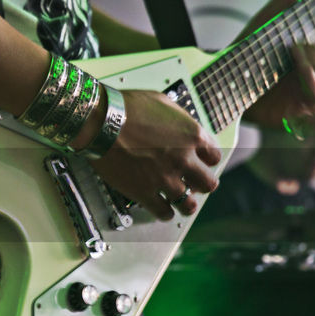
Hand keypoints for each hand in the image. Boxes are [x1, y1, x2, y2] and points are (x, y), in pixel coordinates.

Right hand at [90, 89, 221, 219]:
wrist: (100, 121)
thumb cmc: (127, 108)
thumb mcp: (162, 102)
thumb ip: (179, 119)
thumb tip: (182, 127)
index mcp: (192, 136)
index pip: (214, 157)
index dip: (206, 162)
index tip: (200, 164)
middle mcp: (183, 160)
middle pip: (208, 184)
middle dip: (201, 185)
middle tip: (193, 184)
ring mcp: (165, 179)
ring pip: (189, 205)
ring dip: (186, 203)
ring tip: (180, 202)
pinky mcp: (145, 193)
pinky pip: (163, 213)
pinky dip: (165, 213)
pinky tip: (163, 209)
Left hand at [240, 0, 314, 131]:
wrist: (224, 82)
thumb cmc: (247, 50)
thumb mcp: (264, 24)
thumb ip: (283, 2)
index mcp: (309, 56)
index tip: (296, 43)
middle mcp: (311, 78)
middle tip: (293, 54)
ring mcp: (303, 98)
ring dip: (313, 87)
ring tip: (294, 76)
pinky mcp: (293, 118)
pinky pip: (314, 121)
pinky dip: (310, 117)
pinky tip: (295, 109)